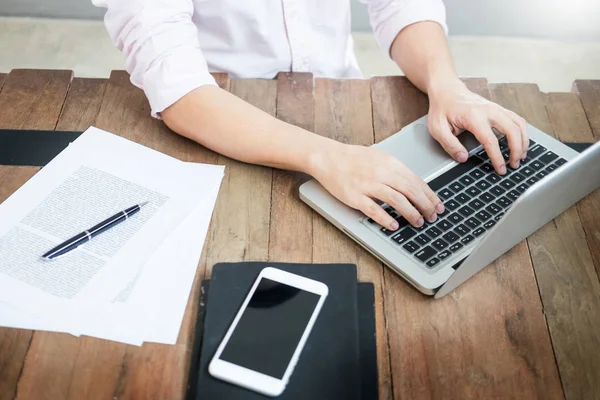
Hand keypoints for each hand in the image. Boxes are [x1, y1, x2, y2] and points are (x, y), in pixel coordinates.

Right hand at [309, 142, 444, 229]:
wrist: (328, 157)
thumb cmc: (353, 159)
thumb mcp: (379, 158)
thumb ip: (396, 171)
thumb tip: (415, 186)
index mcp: (389, 163)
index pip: (416, 181)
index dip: (430, 195)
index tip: (438, 205)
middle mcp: (381, 173)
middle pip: (410, 190)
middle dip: (425, 205)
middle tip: (432, 217)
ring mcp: (367, 184)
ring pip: (396, 200)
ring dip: (410, 212)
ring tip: (418, 222)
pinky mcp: (354, 196)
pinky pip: (373, 209)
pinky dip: (386, 218)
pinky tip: (394, 225)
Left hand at [427, 79, 528, 173]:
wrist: (446, 90)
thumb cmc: (442, 109)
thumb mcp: (437, 129)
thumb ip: (450, 145)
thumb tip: (463, 158)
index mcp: (473, 116)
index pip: (490, 140)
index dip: (497, 157)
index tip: (500, 169)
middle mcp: (488, 110)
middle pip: (512, 130)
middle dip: (517, 149)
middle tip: (514, 165)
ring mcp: (496, 108)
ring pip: (519, 123)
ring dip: (523, 141)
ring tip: (521, 156)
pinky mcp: (499, 108)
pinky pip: (517, 119)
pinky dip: (522, 132)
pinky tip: (520, 143)